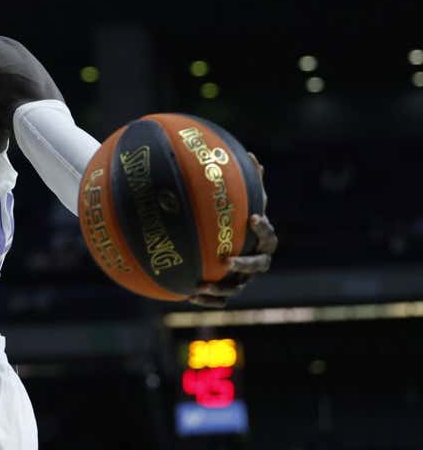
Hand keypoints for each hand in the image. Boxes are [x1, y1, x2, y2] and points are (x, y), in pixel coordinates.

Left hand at [190, 153, 278, 307]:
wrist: (225, 250)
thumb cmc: (234, 222)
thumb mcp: (239, 203)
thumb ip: (246, 183)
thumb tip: (250, 155)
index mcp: (260, 242)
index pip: (269, 238)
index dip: (263, 228)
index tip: (252, 217)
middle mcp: (255, 263)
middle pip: (258, 267)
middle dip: (243, 265)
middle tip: (226, 260)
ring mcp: (242, 280)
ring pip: (236, 289)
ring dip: (220, 289)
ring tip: (201, 285)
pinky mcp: (226, 291)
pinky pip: (219, 302)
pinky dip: (206, 301)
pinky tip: (187, 296)